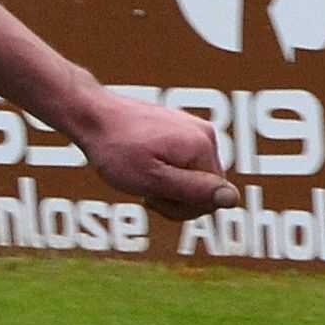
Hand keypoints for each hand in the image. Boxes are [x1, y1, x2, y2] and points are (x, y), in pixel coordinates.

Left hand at [68, 89, 238, 214]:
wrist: (92, 116)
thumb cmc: (116, 150)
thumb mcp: (153, 179)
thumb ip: (194, 190)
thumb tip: (233, 199)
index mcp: (202, 147)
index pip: (212, 199)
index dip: (182, 208)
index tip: (152, 200)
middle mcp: (205, 135)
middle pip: (206, 189)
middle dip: (177, 199)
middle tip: (145, 193)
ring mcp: (194, 129)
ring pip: (195, 178)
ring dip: (170, 187)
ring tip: (142, 179)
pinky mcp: (182, 129)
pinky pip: (185, 164)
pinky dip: (166, 172)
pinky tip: (144, 168)